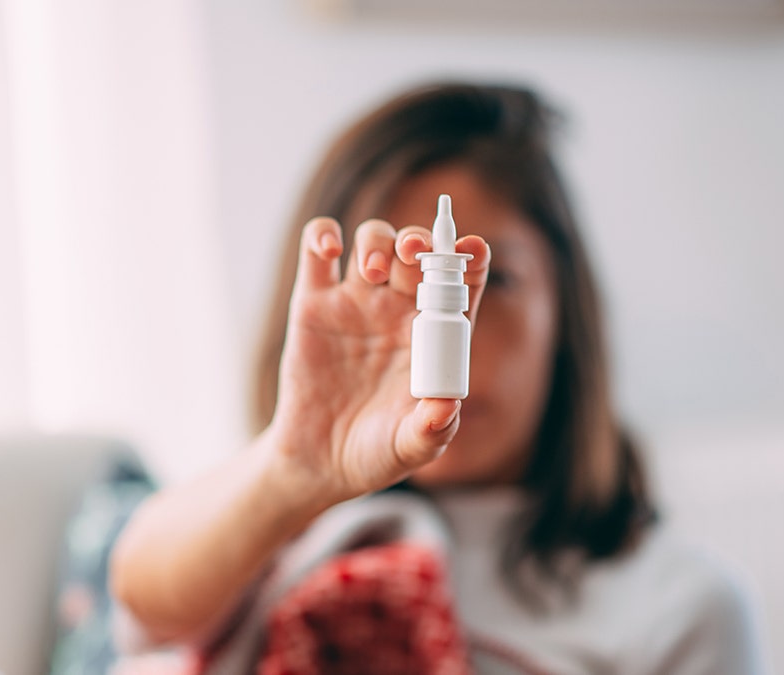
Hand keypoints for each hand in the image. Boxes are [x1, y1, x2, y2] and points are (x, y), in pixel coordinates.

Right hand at [266, 217, 489, 502]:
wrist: (318, 463)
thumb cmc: (375, 454)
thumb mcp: (410, 449)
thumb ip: (432, 429)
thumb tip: (447, 407)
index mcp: (434, 334)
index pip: (462, 283)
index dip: (470, 258)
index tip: (470, 248)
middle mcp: (398, 310)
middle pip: (417, 251)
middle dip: (420, 241)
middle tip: (413, 255)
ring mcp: (355, 302)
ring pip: (374, 240)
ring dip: (378, 241)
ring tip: (372, 271)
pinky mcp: (313, 303)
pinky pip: (317, 251)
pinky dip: (322, 235)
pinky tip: (330, 248)